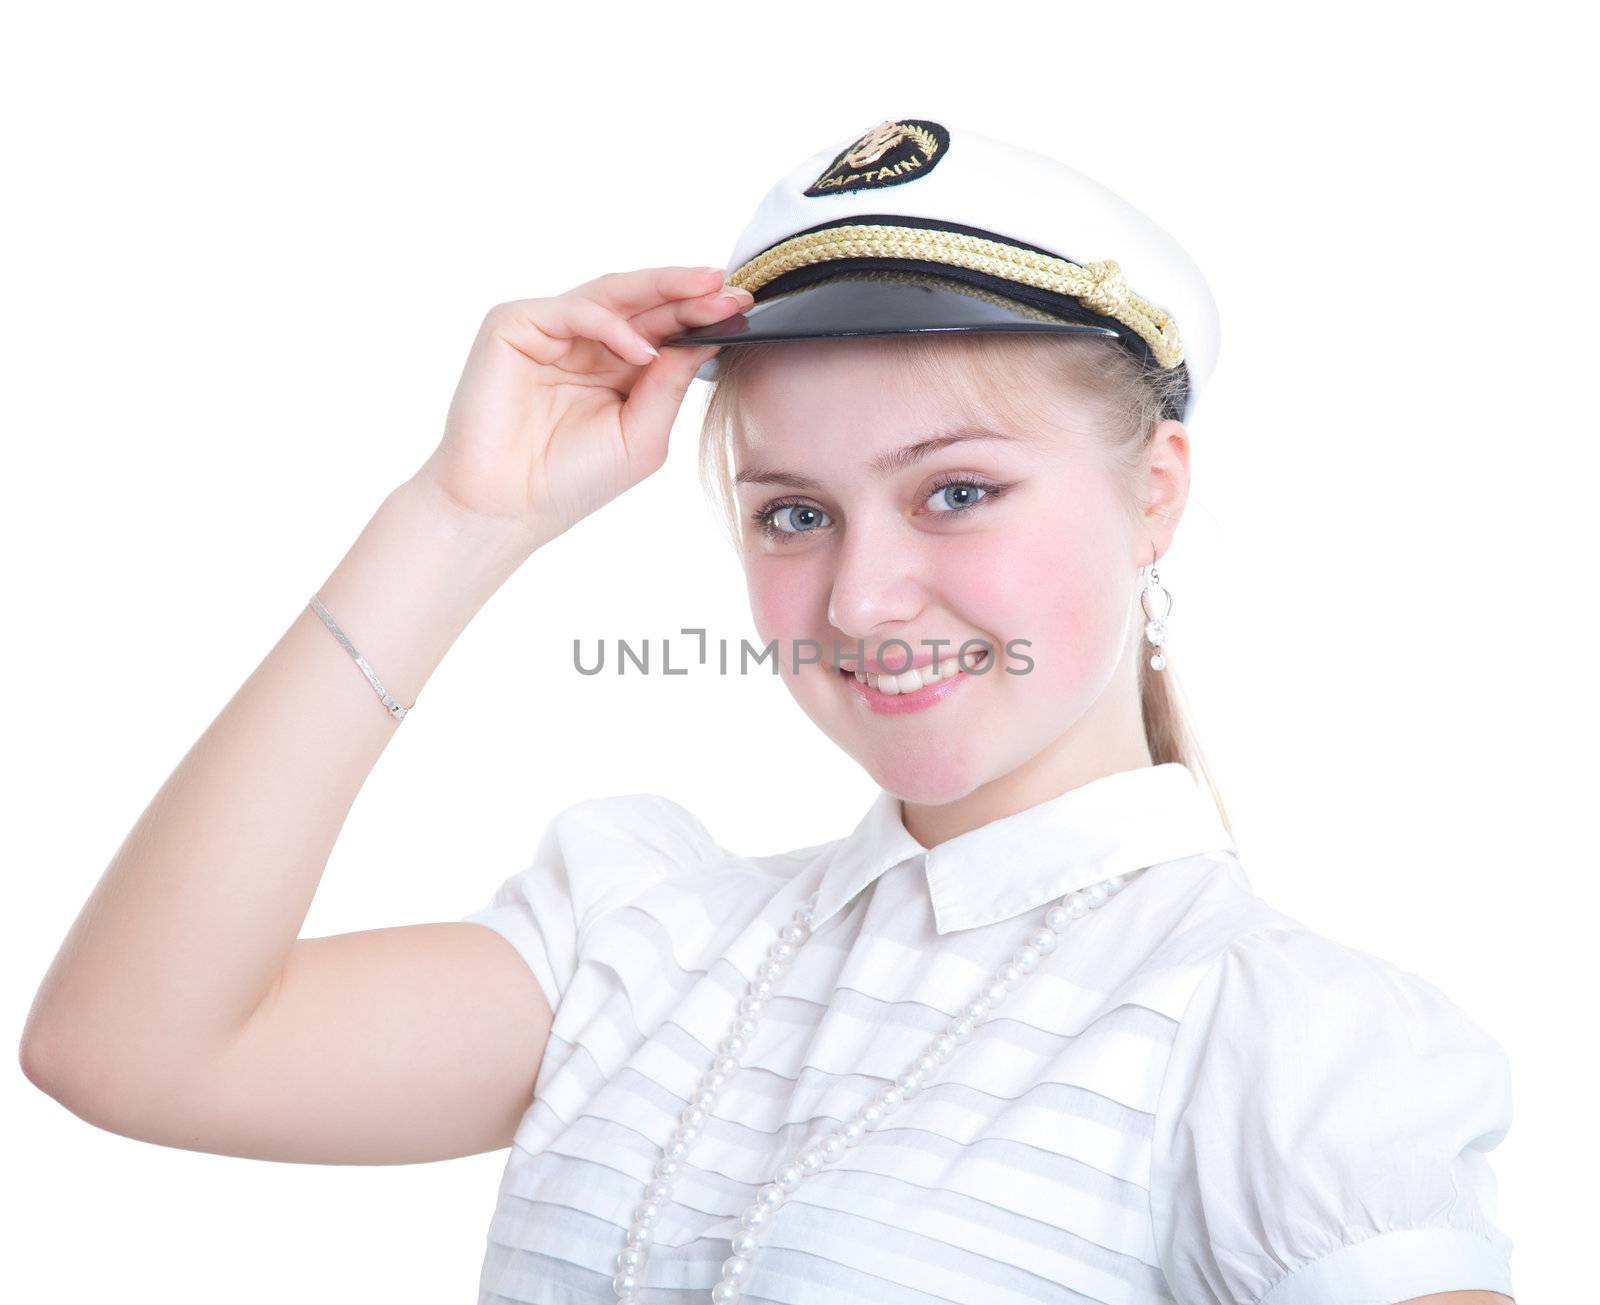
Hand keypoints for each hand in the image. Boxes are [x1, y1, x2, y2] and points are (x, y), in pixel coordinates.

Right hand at [411, 266, 750, 546]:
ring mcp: (549, 330)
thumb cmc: (571, 480)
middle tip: (732, 287)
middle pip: (643, 302)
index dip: (702, 316)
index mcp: (616, 366)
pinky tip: (644, 350)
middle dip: (689, 292)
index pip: (664, 328)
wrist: (506, 507)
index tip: (746, 308)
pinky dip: (612, 327)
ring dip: (661, 290)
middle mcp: (585, 342)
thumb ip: (670, 386)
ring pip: (612, 293)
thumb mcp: (642, 435)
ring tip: (705, 291)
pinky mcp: (515, 325)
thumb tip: (709, 339)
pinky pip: (574, 311)